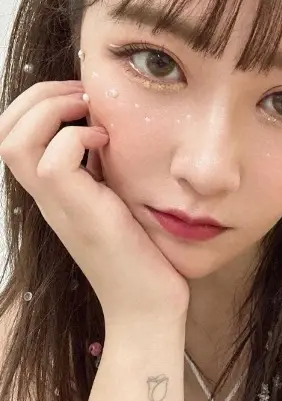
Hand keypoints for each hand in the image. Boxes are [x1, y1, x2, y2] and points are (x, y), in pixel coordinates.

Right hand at [0, 81, 189, 330]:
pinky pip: (55, 163)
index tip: (82, 95)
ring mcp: (60, 206)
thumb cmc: (141, 252)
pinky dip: (78, 139)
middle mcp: (47, 197)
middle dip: (38, 95)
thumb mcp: (117, 198)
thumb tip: (112, 126)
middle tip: (83, 94)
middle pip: (4, 131)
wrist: (149, 306)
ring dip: (52, 110)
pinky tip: (107, 144)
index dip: (37, 101)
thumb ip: (104, 168)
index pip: (12, 133)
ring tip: (89, 112)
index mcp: (53, 191)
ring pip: (15, 142)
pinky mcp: (83, 215)